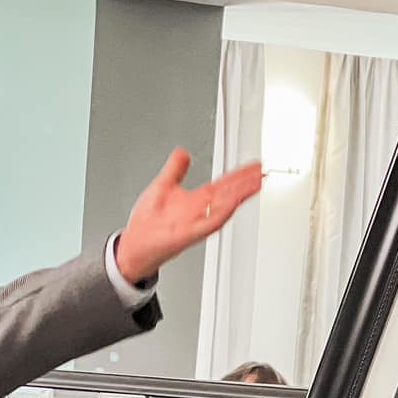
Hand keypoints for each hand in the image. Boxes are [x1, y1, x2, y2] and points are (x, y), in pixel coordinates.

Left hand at [113, 154, 263, 284]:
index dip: (240, 174)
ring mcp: (196, 223)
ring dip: (240, 195)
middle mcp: (200, 211)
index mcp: (196, 200)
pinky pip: (209, 223)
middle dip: (247, 183)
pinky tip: (232, 203)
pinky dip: (221, 213)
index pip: (224, 184)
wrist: (134, 244)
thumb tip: (183, 152)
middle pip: (229, 193)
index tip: (255, 166)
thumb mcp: (163, 186)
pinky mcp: (188, 234)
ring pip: (224, 207)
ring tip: (256, 183)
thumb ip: (175, 169)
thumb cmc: (148, 222)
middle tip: (264, 172)